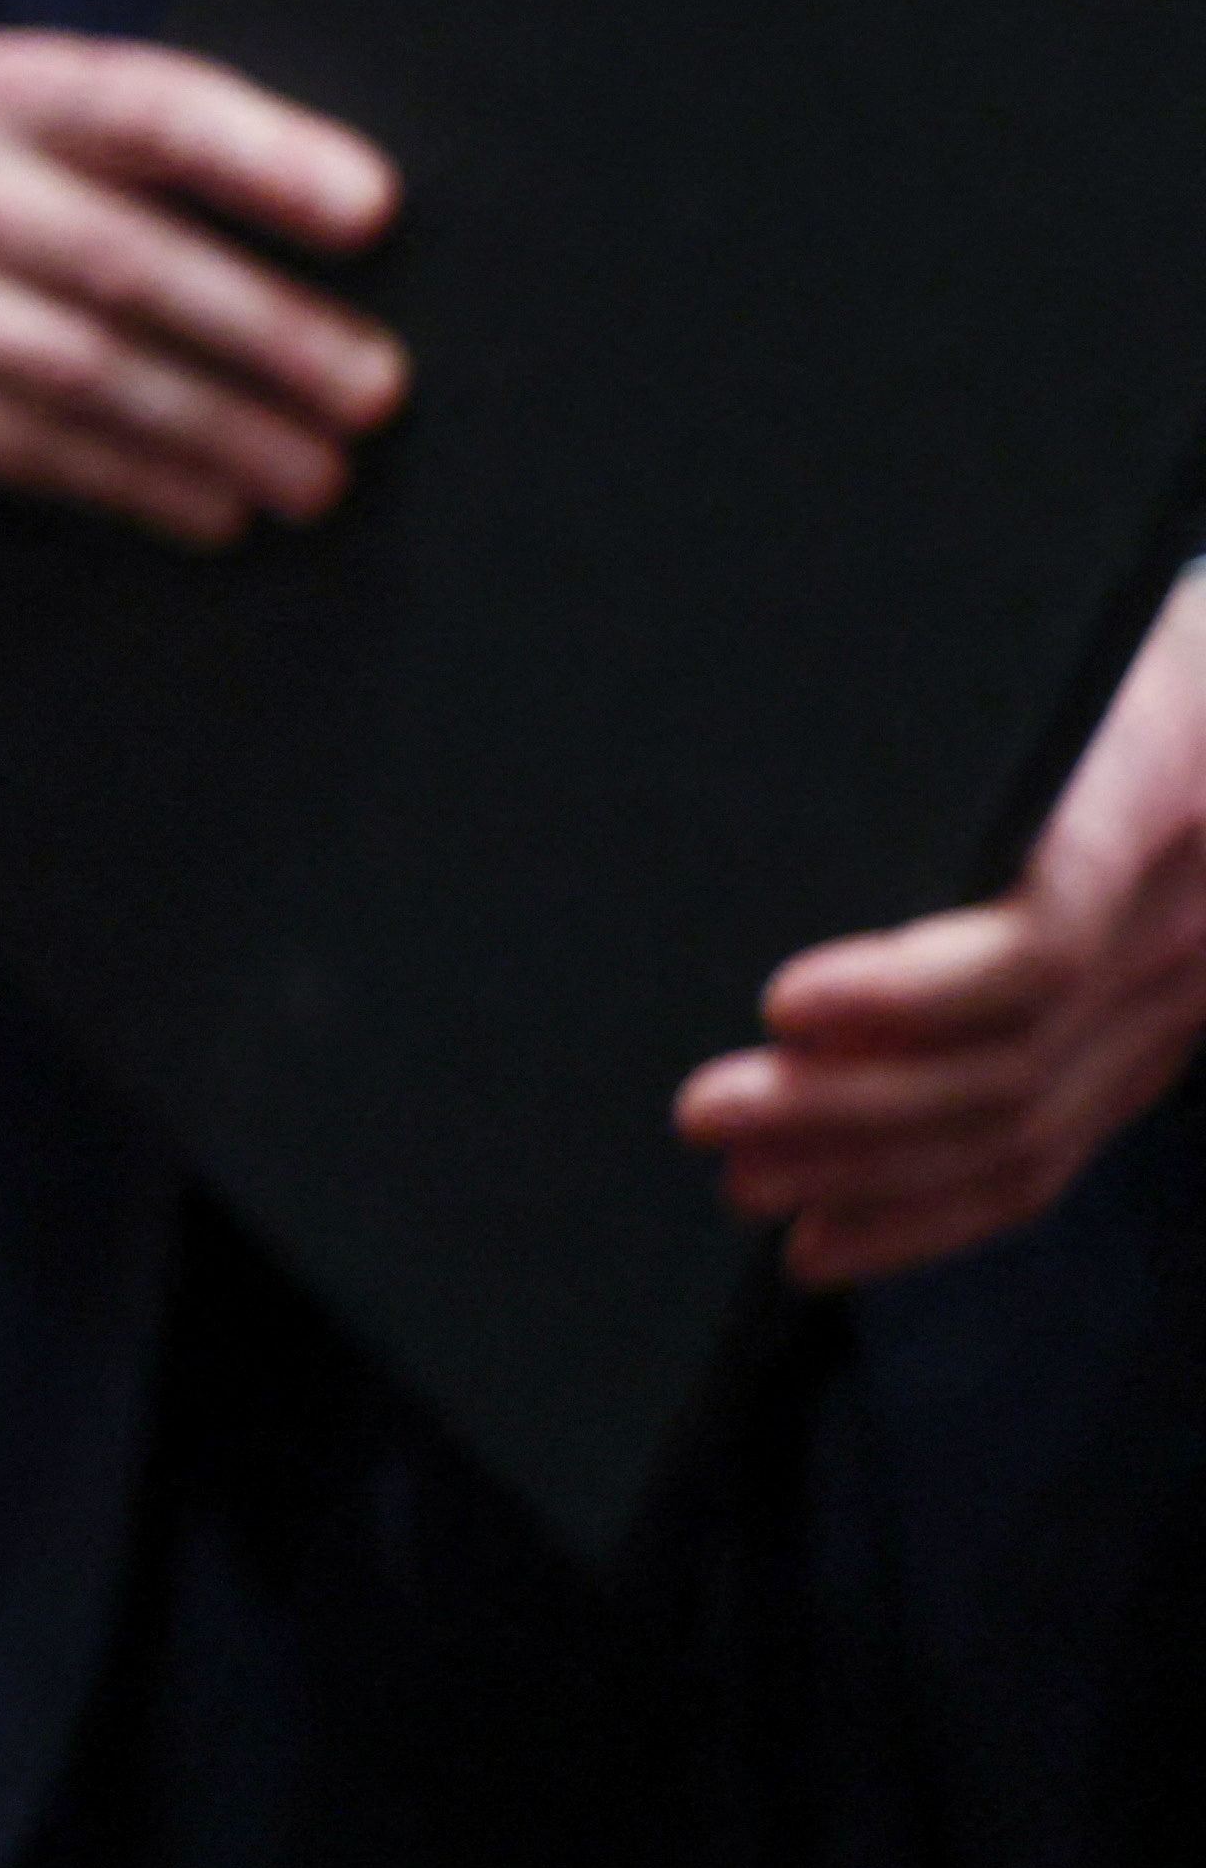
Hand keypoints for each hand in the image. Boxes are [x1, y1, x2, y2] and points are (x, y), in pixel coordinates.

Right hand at [0, 32, 408, 545]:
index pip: (145, 108)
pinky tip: (214, 506)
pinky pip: (24, 447)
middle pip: (121, 257)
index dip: (262, 156)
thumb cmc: (3, 203)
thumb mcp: (62, 142)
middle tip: (370, 387)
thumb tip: (357, 235)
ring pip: (78, 370)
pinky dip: (134, 484)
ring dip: (213, 430)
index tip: (373, 211)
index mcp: (6, 91)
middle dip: (263, 330)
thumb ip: (170, 168)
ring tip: (314, 475)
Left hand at [677, 568, 1205, 1287]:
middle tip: (709, 1113)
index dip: (908, 995)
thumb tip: (782, 754)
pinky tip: (833, 1237)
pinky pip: (1057, 1148)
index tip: (784, 1002)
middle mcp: (1194, 911)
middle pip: (1015, 1052)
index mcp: (1164, 795)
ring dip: (872, 1169)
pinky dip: (936, 1207)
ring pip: (1029, 1123)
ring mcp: (1193, 987)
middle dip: (850, 1105)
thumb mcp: (1056, 644)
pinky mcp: (1165, 1037)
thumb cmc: (1104, 630)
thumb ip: (971, 715)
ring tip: (745, 1180)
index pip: (1041, 939)